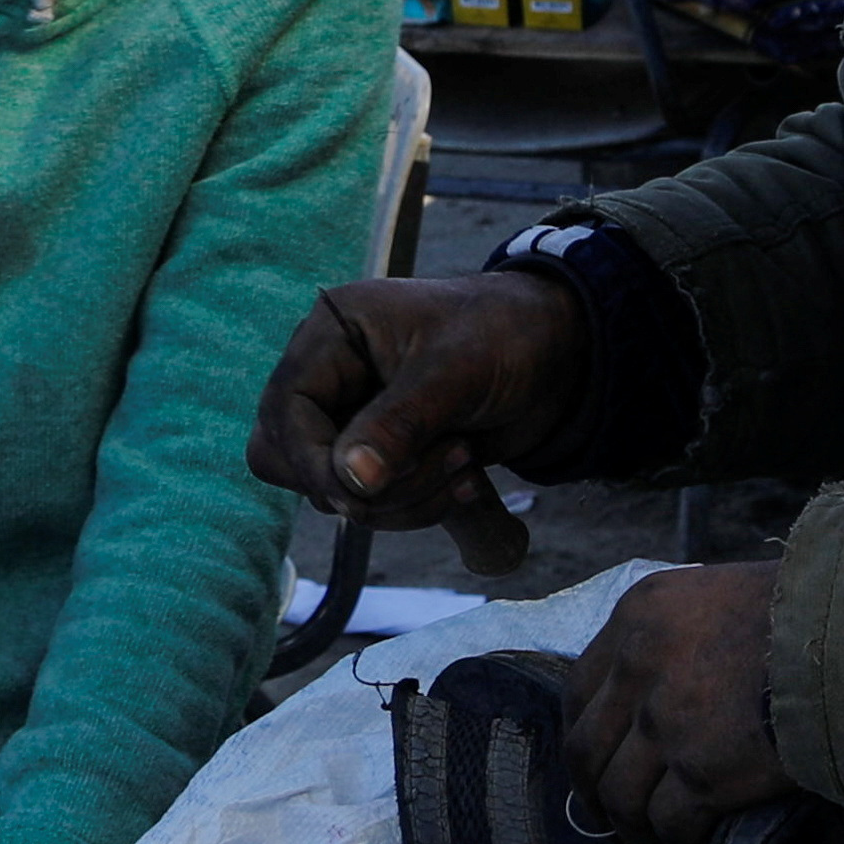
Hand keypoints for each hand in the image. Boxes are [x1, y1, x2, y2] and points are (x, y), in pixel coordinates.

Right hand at [253, 269, 590, 546]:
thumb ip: (398, 424)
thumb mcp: (454, 370)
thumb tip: (348, 482)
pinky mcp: (384, 458)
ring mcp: (354, 421)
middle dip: (358, 484)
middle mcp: (331, 378)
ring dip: (401, 498)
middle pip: (289, 458)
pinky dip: (415, 508)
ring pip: (334, 492)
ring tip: (465, 460)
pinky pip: (371, 505)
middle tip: (430, 468)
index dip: (314, 459)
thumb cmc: (504, 335)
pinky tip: (467, 483)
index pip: (285, 410)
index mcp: (332, 335)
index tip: (363, 488)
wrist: (559, 354)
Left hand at [561, 561, 793, 843]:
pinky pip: (668, 824)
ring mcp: (667, 722)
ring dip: (632, 832)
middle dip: (594, 794)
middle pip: (587, 750)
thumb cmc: (809, 612)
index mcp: (640, 614)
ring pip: (621, 798)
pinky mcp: (704, 772)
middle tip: (611, 820)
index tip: (596, 765)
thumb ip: (681, 635)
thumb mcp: (722, 596)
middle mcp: (640, 666)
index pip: (580, 689)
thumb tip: (665, 689)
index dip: (584, 737)